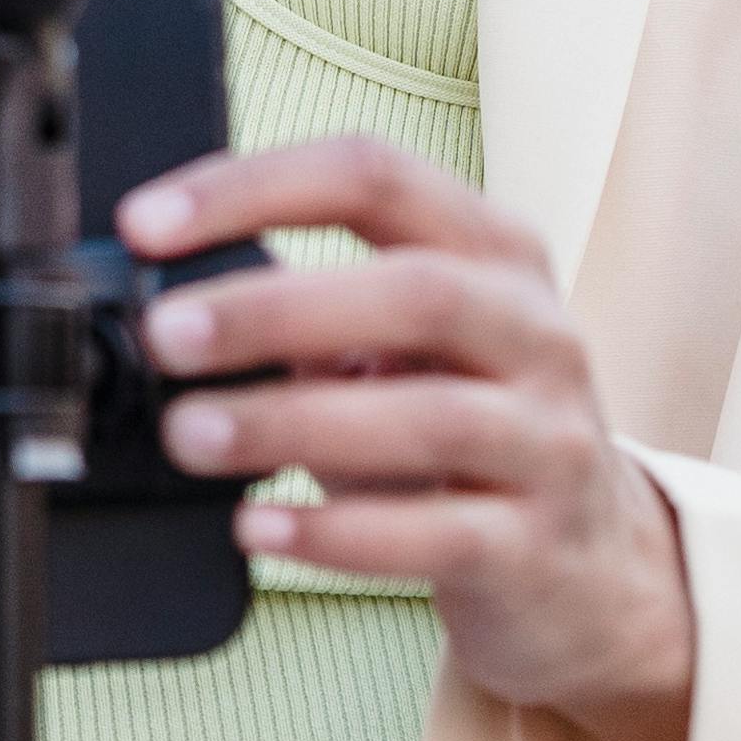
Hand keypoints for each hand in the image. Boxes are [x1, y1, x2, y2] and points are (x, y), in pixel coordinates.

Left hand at [118, 137, 694, 740]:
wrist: (592, 565)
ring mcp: (549, 437)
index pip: (374, 174)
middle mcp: (536, 329)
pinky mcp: (536, 542)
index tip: (148, 224)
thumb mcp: (408, 349)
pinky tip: (259, 527)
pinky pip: (437, 533)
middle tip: (165, 336)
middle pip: (415, 290)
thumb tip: (170, 314)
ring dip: (291, 422)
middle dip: (274, 307)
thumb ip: (310, 319)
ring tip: (190, 434)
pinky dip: (338, 532)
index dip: (254, 187)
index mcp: (492, 249)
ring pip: (429, 415)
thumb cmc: (470, 433)